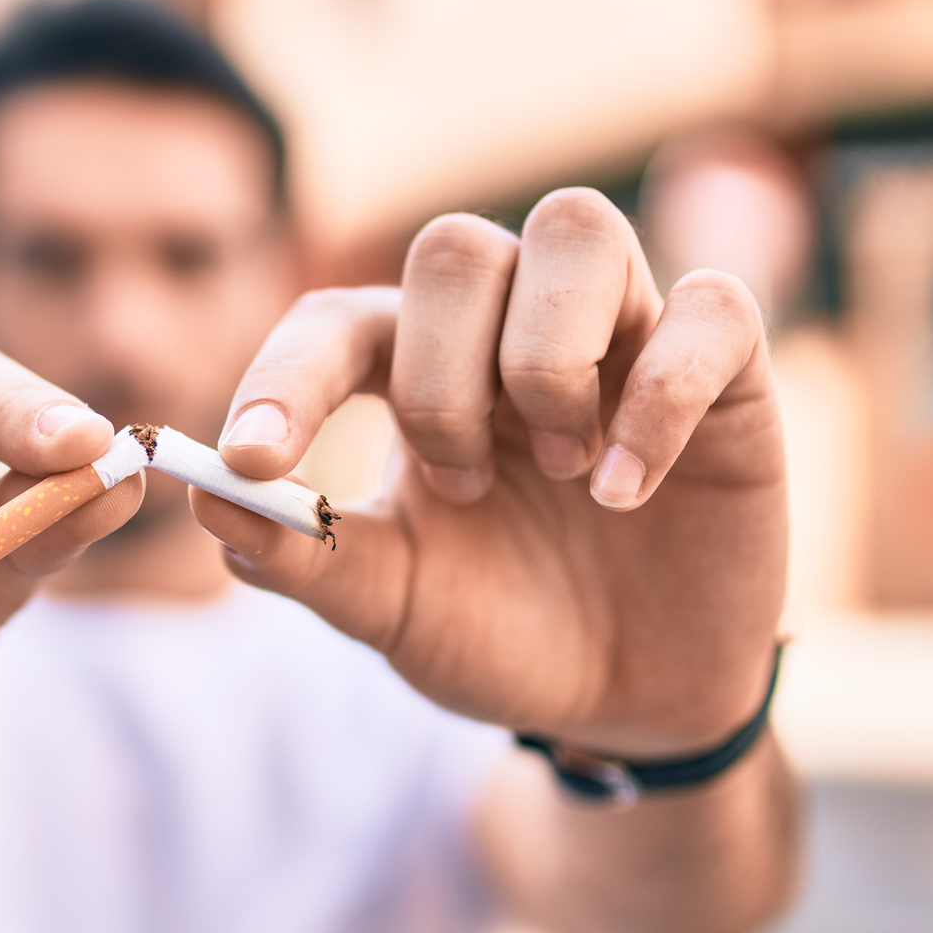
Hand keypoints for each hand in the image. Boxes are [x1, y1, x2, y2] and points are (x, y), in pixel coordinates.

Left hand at [199, 189, 785, 756]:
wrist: (626, 703)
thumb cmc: (499, 632)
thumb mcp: (392, 606)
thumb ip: (304, 554)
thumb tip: (202, 496)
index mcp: (416, 371)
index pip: (335, 321)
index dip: (285, 377)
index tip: (251, 457)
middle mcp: (512, 329)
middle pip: (454, 249)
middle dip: (439, 378)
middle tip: (462, 487)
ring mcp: (623, 336)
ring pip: (576, 229)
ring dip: (545, 359)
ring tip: (562, 474)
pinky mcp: (730, 370)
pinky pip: (712, 307)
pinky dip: (660, 394)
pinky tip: (627, 492)